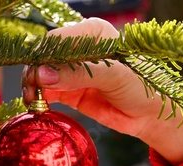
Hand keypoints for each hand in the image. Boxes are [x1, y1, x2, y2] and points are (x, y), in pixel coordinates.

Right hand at [21, 18, 182, 165]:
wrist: (151, 114)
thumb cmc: (143, 87)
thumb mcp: (115, 76)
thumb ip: (80, 73)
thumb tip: (44, 75)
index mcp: (93, 33)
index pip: (58, 40)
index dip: (44, 57)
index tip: (37, 76)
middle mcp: (80, 48)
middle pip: (45, 57)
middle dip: (35, 73)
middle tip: (31, 91)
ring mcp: (73, 71)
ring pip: (42, 74)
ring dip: (33, 86)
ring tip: (32, 100)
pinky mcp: (69, 90)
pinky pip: (47, 91)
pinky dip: (39, 98)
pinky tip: (37, 105)